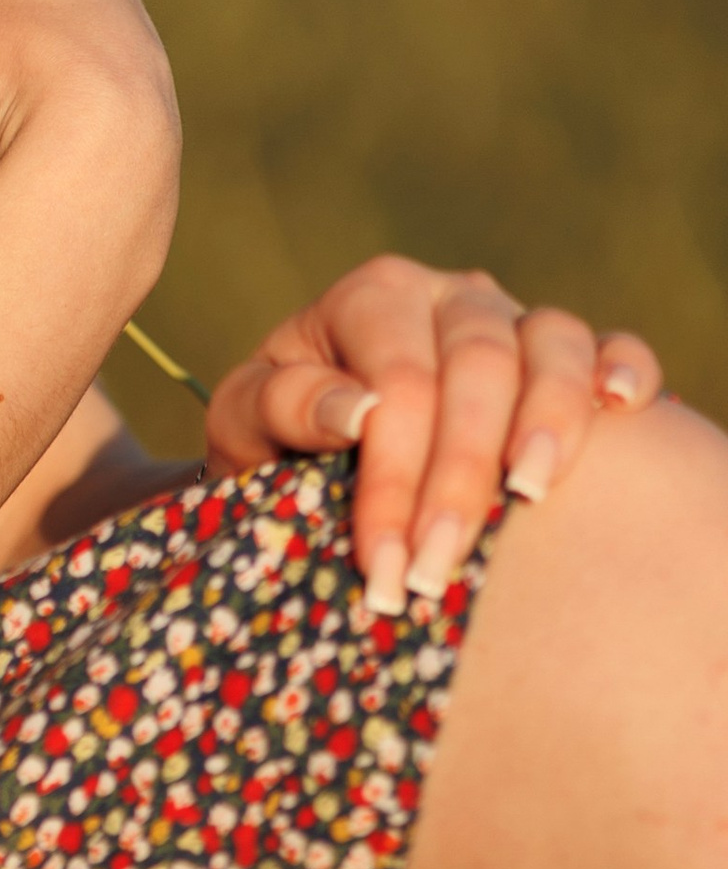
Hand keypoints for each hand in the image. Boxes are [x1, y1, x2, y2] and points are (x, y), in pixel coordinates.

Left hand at [203, 255, 663, 609]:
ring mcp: (512, 319)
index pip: (397, 387)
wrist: (313, 449)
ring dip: (550, 419)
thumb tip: (357, 411)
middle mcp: (448, 296)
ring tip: (529, 495)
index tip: (384, 569)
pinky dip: (625, 367)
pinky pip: (608, 343)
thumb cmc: (280, 438)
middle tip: (436, 573)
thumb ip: (281, 407)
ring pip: (551, 344)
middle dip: (460, 481)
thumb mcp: (244, 422)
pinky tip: (623, 409)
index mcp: (370, 297)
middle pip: (477, 369)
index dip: (394, 481)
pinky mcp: (563, 357)